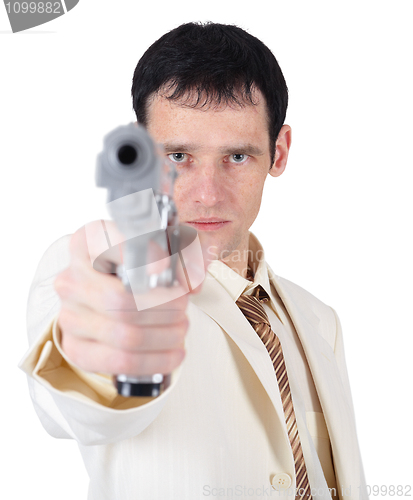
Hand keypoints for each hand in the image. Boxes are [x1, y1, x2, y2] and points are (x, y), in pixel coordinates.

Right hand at [54, 220, 201, 376]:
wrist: (127, 289)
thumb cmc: (148, 264)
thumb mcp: (174, 245)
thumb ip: (188, 252)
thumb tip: (189, 281)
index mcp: (88, 242)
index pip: (105, 244)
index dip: (135, 256)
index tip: (165, 266)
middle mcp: (72, 278)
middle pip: (120, 301)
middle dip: (164, 309)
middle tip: (182, 307)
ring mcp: (70, 316)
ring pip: (124, 335)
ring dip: (164, 336)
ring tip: (180, 328)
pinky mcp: (77, 349)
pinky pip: (119, 362)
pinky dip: (154, 361)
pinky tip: (172, 352)